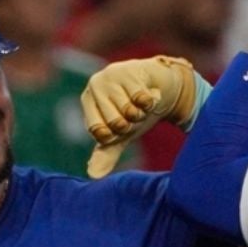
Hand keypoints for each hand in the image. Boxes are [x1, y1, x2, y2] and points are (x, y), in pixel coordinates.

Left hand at [80, 55, 195, 178]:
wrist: (159, 86)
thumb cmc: (134, 110)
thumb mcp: (121, 134)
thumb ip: (107, 153)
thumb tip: (93, 176)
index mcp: (89, 101)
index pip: (98, 130)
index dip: (114, 134)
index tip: (122, 128)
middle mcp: (96, 86)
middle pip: (115, 122)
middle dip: (131, 124)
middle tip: (133, 113)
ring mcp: (112, 76)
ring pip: (130, 111)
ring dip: (141, 113)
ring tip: (140, 103)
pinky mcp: (131, 70)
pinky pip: (143, 99)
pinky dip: (151, 102)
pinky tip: (149, 93)